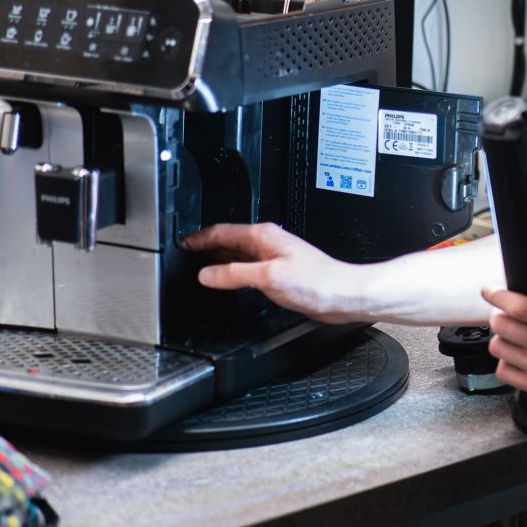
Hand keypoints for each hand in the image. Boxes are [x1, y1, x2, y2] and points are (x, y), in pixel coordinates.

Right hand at [182, 222, 368, 321]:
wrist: (344, 295)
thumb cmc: (317, 282)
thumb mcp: (268, 277)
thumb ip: (234, 274)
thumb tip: (207, 274)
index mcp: (264, 237)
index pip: (222, 231)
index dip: (199, 237)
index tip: (182, 244)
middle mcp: (269, 244)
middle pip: (229, 241)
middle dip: (205, 247)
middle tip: (185, 256)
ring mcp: (274, 258)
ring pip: (238, 254)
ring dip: (218, 260)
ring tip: (199, 268)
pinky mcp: (279, 273)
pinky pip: (247, 268)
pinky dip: (232, 272)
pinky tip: (228, 281)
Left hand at [484, 279, 526, 427]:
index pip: (518, 305)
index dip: (497, 294)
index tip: (490, 290)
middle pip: (501, 325)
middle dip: (498, 315)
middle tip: (505, 314)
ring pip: (498, 348)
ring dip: (501, 338)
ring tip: (513, 336)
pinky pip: (504, 372)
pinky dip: (506, 362)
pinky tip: (519, 357)